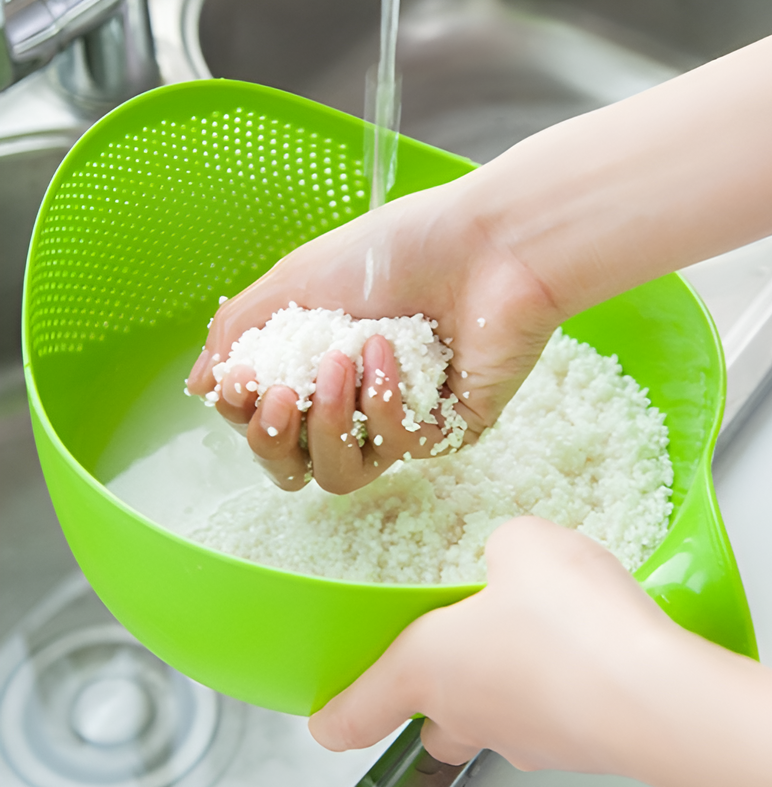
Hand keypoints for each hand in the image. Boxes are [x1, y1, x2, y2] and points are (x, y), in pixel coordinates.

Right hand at [186, 179, 562, 492]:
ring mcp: (402, 422)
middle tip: (282, 393)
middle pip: (296, 466)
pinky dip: (386, 401)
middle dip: (275, 438)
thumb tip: (199, 388)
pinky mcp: (448, 430)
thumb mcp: (298, 282)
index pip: (266, 423)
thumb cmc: (397, 249)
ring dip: (331, 421)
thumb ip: (240, 333)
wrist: (486, 242)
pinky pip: (400, 449)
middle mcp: (357, 403)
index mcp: (317, 367)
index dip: (245, 416)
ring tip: (343, 361)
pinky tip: (393, 352)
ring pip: (342, 473)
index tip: (242, 380)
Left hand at [309, 517, 771, 786]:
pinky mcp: (577, 744)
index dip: (334, 716)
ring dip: (501, 680)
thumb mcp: (521, 544)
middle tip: (456, 643)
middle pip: (430, 720)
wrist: (657, 693)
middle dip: (434, 689)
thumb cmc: (568, 623)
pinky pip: (549, 712)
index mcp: (429, 668)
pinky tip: (583, 643)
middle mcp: (469, 714)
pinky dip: (554, 682)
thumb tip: (510, 557)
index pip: (356, 713)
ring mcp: (525, 738)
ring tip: (535, 629)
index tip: (323, 719)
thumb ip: (501, 547)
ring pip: (491, 718)